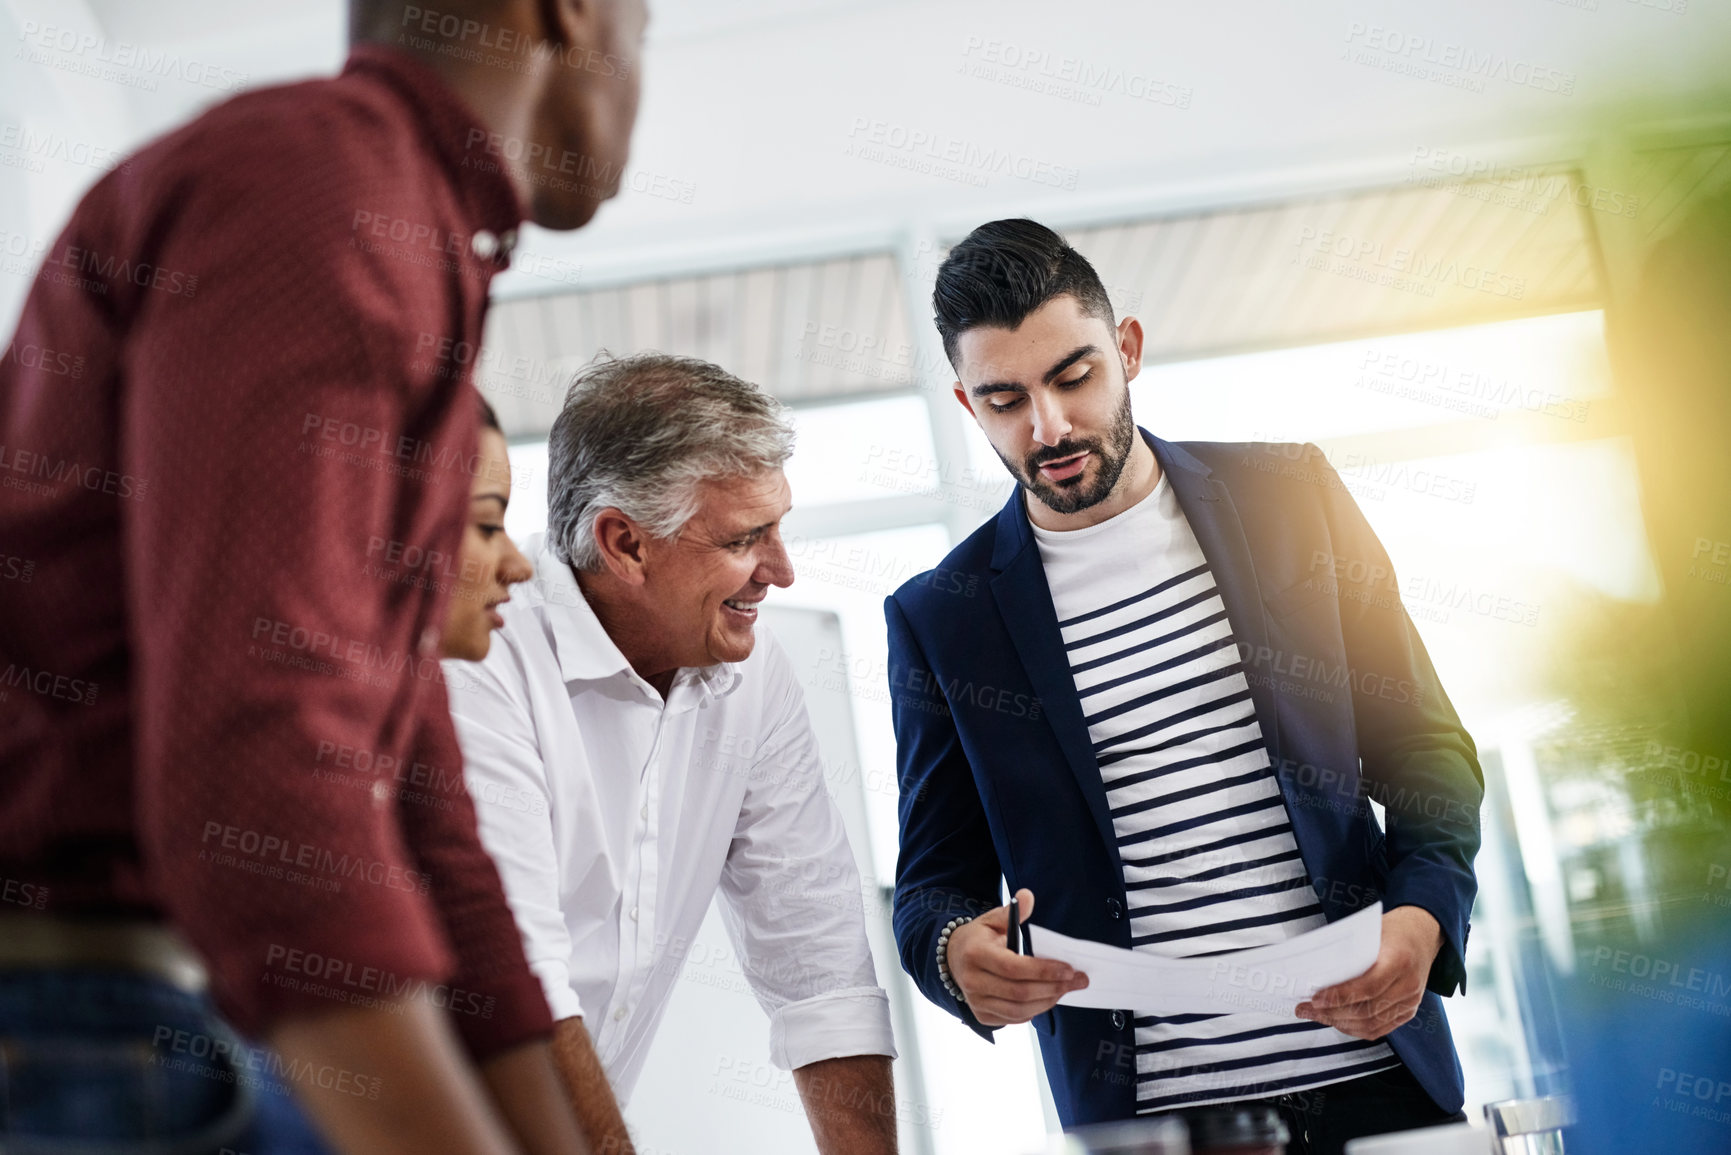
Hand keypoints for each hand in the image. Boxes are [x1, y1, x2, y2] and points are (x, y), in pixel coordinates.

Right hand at [947, 889, 1088, 1025]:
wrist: (952, 959)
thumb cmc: (977, 939)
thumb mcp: (990, 921)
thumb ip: (1011, 912)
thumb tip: (1028, 896)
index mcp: (975, 954)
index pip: (1013, 967)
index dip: (1043, 971)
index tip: (1068, 969)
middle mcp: (973, 981)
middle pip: (1020, 992)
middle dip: (1054, 987)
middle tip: (1077, 980)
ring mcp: (976, 1001)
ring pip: (1019, 1010)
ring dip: (1048, 1001)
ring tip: (1065, 989)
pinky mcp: (982, 1015)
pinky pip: (1014, 1018)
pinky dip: (1035, 1010)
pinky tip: (1047, 998)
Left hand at [1295, 905, 1441, 1039]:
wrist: (1421, 933)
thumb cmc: (1390, 931)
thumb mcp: (1370, 933)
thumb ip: (1349, 954)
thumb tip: (1314, 974)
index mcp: (1399, 960)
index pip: (1368, 987)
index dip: (1339, 996)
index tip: (1315, 999)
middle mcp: (1409, 984)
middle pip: (1367, 1010)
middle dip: (1332, 1013)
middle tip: (1305, 1008)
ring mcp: (1411, 1001)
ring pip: (1371, 1024)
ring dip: (1339, 1022)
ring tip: (1315, 1015)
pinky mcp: (1408, 1012)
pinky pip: (1379, 1029)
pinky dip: (1354, 1029)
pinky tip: (1336, 1021)